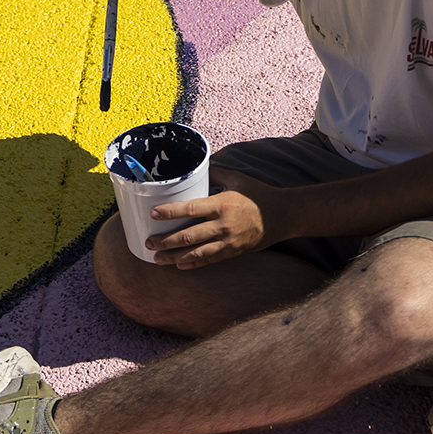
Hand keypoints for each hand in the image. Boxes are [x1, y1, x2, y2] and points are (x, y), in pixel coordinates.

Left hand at [143, 168, 285, 267]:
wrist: (283, 215)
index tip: (153, 214)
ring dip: (174, 257)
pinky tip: (179, 266)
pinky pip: (210, 260)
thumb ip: (215, 173)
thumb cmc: (258, 194)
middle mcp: (223, 225)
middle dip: (166, 241)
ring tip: (157, 259)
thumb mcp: (237, 178)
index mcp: (222, 204)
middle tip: (149, 242)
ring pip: (196, 253)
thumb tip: (196, 168)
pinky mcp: (233, 252)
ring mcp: (228, 241)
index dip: (170, 212)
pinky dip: (193, 264)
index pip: (190, 209)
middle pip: (188, 236)